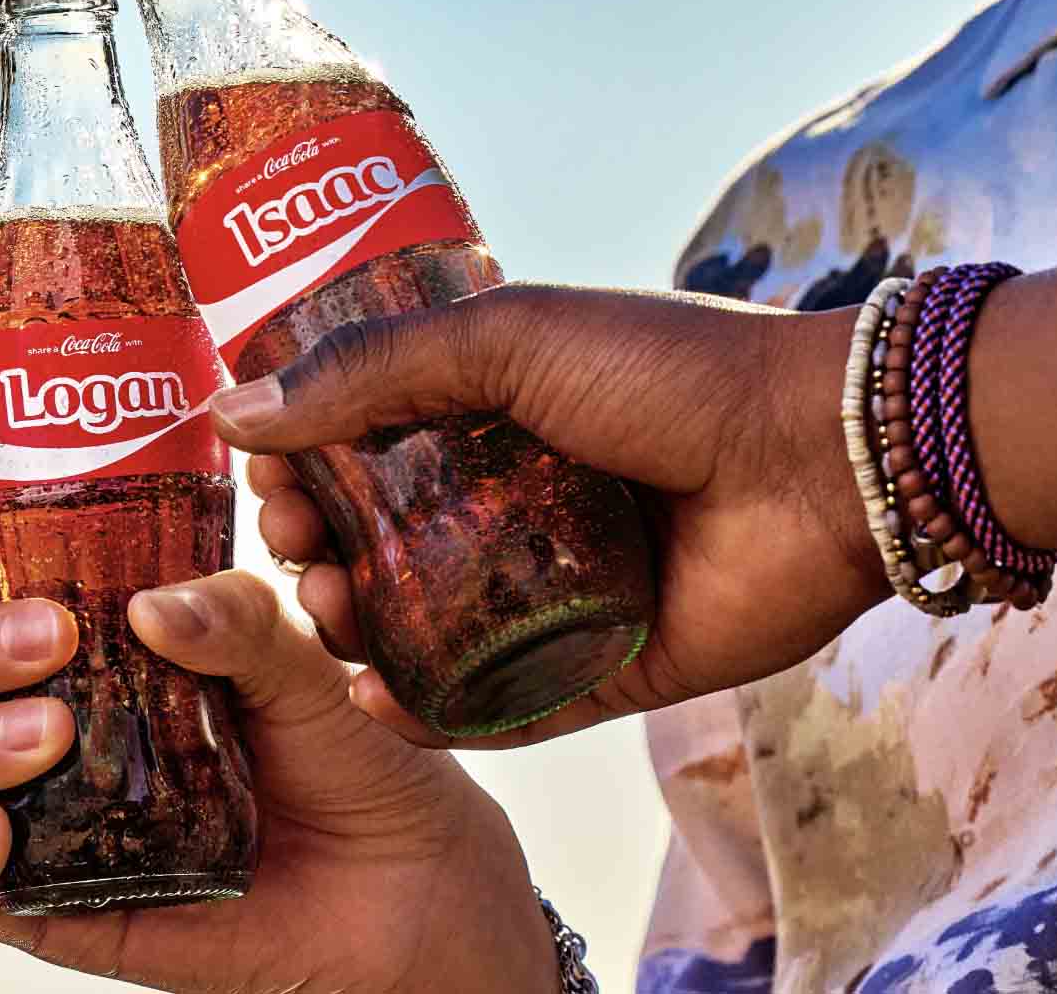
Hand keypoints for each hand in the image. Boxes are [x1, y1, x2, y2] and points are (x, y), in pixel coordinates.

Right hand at [0, 540, 561, 993]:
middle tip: (46, 642)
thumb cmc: (353, 760)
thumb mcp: (308, 667)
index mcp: (92, 644)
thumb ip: (238, 621)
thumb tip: (151, 605)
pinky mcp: (60, 910)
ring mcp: (49, 817)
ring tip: (46, 737)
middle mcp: (51, 722)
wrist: (412, 889)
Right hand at [214, 283, 886, 749]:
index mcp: (496, 411)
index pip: (367, 445)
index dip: (303, 466)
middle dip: (318, 553)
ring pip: (428, 631)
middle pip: (384, 544)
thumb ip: (370, 373)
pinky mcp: (602, 670)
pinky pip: (501, 706)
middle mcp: (519, 500)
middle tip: (293, 556)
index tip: (261, 482)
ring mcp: (558, 591)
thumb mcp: (506, 341)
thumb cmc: (670, 375)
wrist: (827, 459)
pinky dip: (433, 714)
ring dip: (358, 633)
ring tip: (329, 619)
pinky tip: (373, 706)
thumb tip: (229, 407)